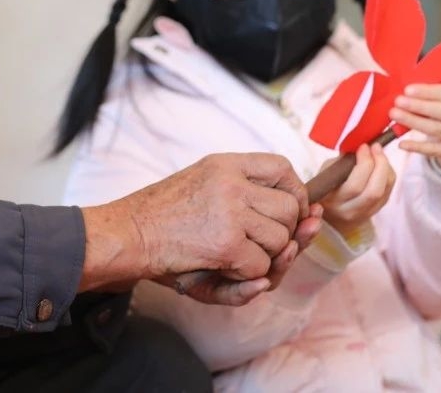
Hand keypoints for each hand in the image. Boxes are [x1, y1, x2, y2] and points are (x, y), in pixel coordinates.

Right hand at [81, 153, 310, 304]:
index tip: (287, 214)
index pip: (283, 168)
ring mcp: (231, 211)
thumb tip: (313, 217)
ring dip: (264, 259)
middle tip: (258, 247)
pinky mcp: (227, 243)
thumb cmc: (164, 219)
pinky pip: (261, 266)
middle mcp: (232, 182)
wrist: (127, 235)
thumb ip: (252, 197)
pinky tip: (220, 269)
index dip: (294, 194)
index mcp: (226, 164)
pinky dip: (246, 277)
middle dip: (284, 235)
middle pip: (291, 209)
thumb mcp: (205, 189)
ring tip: (233, 258)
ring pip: (281, 240)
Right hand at [318, 142, 394, 232]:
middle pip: (374, 191)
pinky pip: (388, 191)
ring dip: (386, 168)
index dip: (364, 163)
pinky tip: (381, 164)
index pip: (355, 185)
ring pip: (384, 191)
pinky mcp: (376, 211)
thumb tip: (360, 145)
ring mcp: (365, 214)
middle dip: (380, 164)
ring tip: (378, 153)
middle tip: (376, 147)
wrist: (332, 212)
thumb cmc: (328, 186)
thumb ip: (342, 160)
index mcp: (333, 200)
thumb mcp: (327, 171)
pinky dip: (388, 174)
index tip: (364, 146)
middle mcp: (350, 211)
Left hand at [391, 83, 440, 171]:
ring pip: (439, 130)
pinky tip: (401, 143)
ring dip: (414, 122)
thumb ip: (434, 90)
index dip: (428, 92)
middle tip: (398, 101)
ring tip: (395, 115)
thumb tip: (406, 90)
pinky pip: (435, 150)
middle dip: (419, 106)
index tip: (407, 90)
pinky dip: (417, 147)